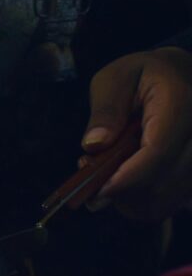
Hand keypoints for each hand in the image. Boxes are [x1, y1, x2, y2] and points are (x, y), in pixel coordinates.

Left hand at [83, 47, 191, 220]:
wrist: (178, 74)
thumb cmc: (142, 75)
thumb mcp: (114, 79)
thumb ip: (105, 109)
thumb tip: (95, 144)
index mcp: (181, 100)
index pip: (157, 151)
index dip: (125, 178)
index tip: (97, 192)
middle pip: (164, 182)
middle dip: (124, 192)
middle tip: (95, 178)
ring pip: (169, 197)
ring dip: (133, 199)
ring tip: (111, 177)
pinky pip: (173, 199)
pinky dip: (146, 201)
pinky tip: (129, 184)